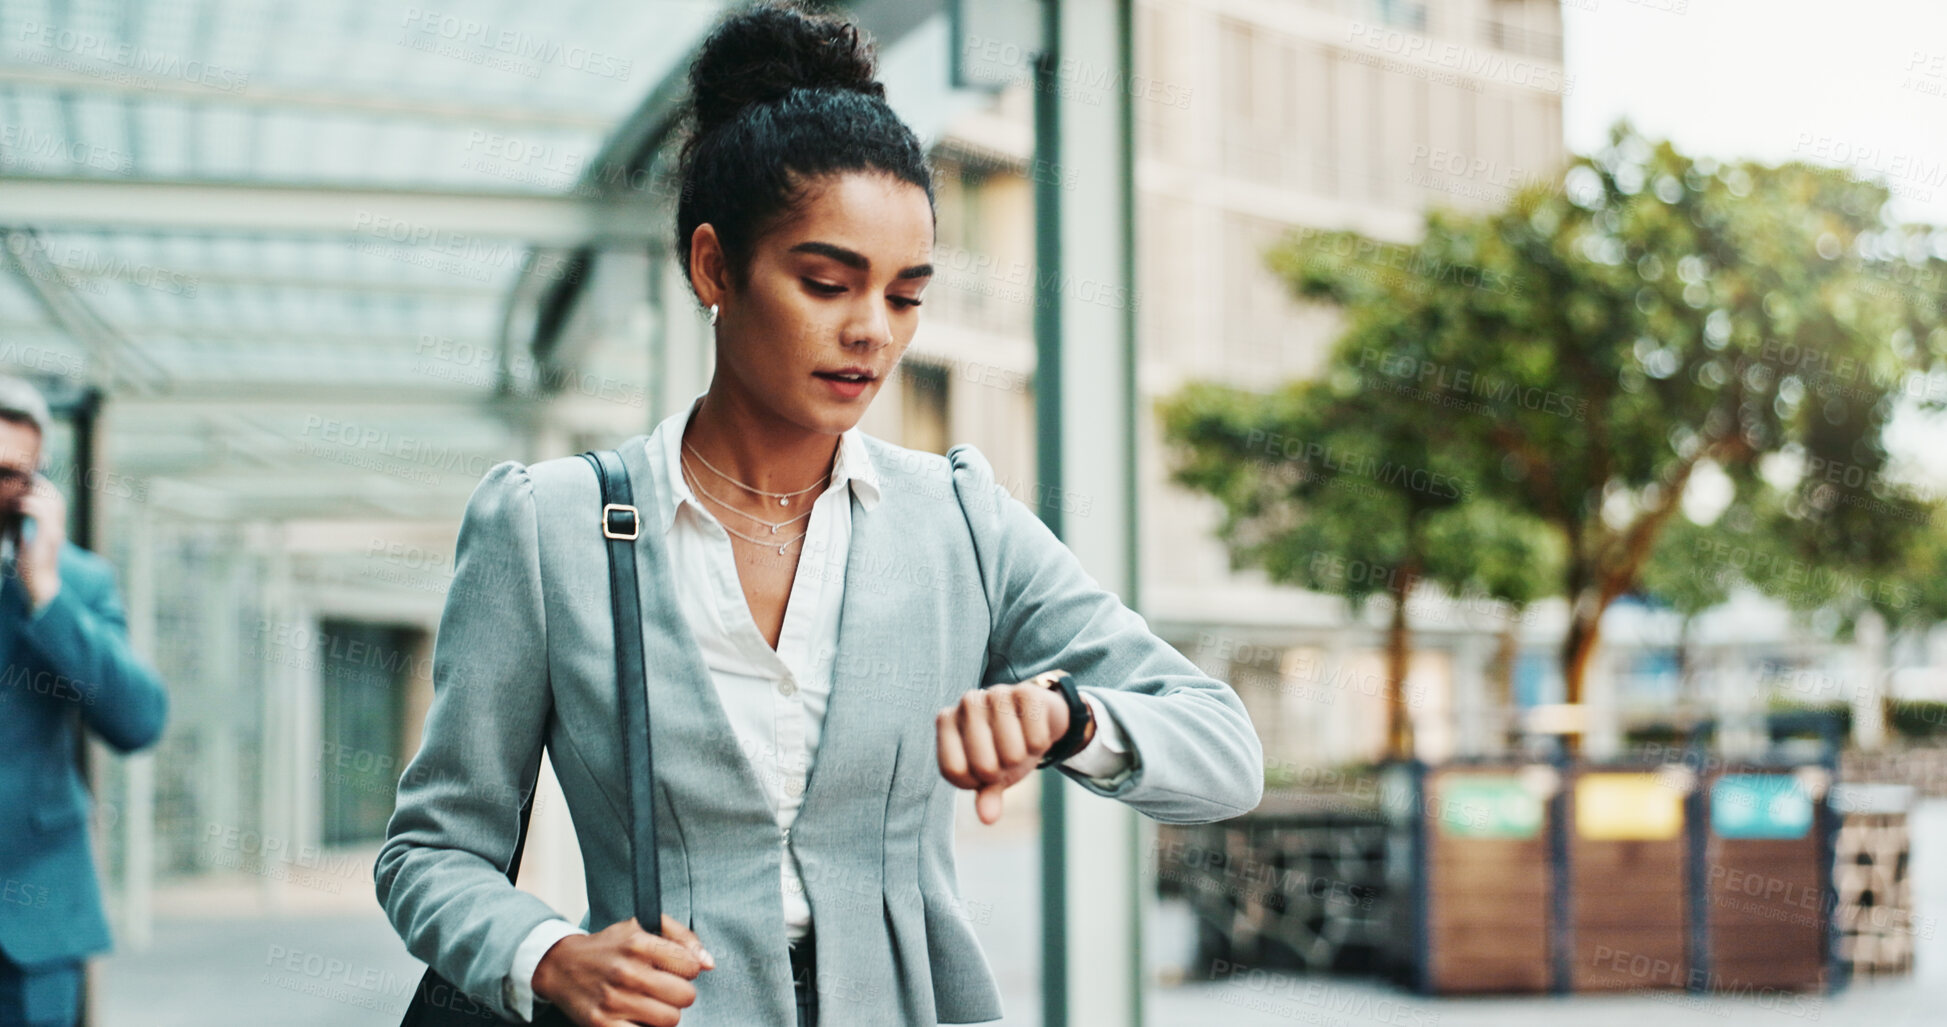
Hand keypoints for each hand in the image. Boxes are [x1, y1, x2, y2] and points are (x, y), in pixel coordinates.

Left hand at [15, 474, 63, 609]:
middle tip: (22, 481)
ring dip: (34, 493)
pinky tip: (17, 505)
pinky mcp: (46, 539)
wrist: (38, 587)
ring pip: (51, 502)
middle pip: (56, 498)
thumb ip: (27, 531)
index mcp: (55, 529)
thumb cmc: (29, 567)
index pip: (56, 501)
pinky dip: (29, 505)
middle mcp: (58, 529)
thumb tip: (14, 518)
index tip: (28, 481)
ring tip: (17, 492)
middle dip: (40, 487)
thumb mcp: (29, 545)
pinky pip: (40, 513)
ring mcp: (54, 533)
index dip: (45, 488)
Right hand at [532, 914, 713, 1026]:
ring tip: (650, 1003)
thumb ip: (683, 938)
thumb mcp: (642, 926)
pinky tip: (637, 1017)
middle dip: (679, 994)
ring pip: (670, 1020)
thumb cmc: (610, 946)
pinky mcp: (603, 1024)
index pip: (691, 966)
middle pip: (685, 997)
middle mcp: (626, 971)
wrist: (561, 965)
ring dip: (665, 1013)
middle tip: (664, 989)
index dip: (686, 969)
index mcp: (638, 943)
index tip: (673, 969)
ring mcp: (613, 1000)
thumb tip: (709, 964)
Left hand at [936, 670, 1093, 825]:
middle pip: (984, 766)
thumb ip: (987, 796)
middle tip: (1006, 759)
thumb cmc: (1005, 748)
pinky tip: (1035, 731)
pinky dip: (1040, 745)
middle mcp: (967, 703)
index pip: (953, 770)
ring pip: (1012, 753)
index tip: (983, 773)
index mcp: (947, 722)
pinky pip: (1036, 739)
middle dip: (1002, 772)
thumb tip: (987, 818)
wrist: (1038, 716)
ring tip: (1020, 745)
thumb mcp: (994, 775)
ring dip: (1022, 758)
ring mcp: (995, 693)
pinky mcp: (1026, 691)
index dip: (974, 782)